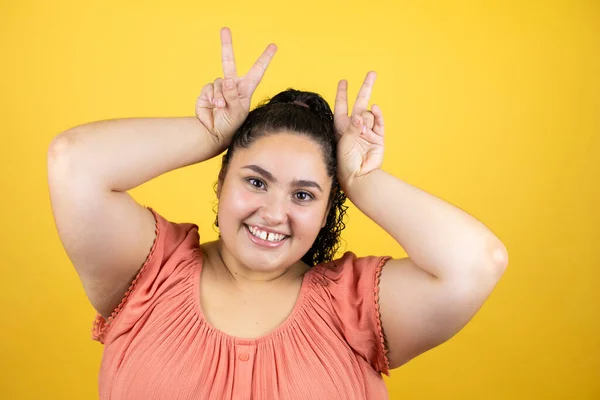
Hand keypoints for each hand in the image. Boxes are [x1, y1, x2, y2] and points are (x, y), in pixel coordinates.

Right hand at [195, 27, 276, 148]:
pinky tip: (215, 106)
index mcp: (245, 88)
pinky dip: (212, 97)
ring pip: (219, 81)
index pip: (257, 70)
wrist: (215, 134)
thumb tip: (228, 80)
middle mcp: (232, 85)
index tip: (273, 46)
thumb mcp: (237, 111)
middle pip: (229, 62)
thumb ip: (233, 95)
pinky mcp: (207, 93)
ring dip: (220, 94)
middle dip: (226, 45)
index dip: (265, 58)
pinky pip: (209, 89)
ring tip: (221, 107)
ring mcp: (219, 88)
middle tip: (224, 29)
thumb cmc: (232, 125)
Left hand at [334, 71, 384, 189]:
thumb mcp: (344, 143)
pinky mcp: (378, 138)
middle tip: (372, 73)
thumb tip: (359, 116)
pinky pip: (378, 122)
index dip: (342, 94)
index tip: (344, 81)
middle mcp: (354, 128)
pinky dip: (377, 115)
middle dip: (365, 88)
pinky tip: (375, 109)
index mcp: (341, 128)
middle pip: (359, 103)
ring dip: (366, 117)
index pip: (341, 106)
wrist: (359, 177)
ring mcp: (367, 132)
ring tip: (363, 130)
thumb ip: (352, 128)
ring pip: (368, 114)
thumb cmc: (345, 163)